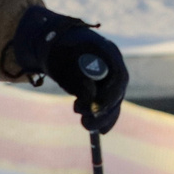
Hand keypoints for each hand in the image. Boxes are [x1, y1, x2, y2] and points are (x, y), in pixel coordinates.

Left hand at [11, 5, 128, 133]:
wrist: (56, 42)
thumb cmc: (58, 49)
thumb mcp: (63, 62)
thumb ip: (78, 79)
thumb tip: (90, 99)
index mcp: (107, 52)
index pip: (118, 78)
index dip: (109, 97)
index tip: (95, 110)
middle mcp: (114, 65)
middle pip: (117, 93)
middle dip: (103, 111)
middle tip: (86, 122)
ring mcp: (111, 76)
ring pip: (114, 102)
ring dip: (103, 118)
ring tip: (85, 124)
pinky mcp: (105, 86)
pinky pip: (109, 104)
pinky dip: (105, 118)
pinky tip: (101, 131)